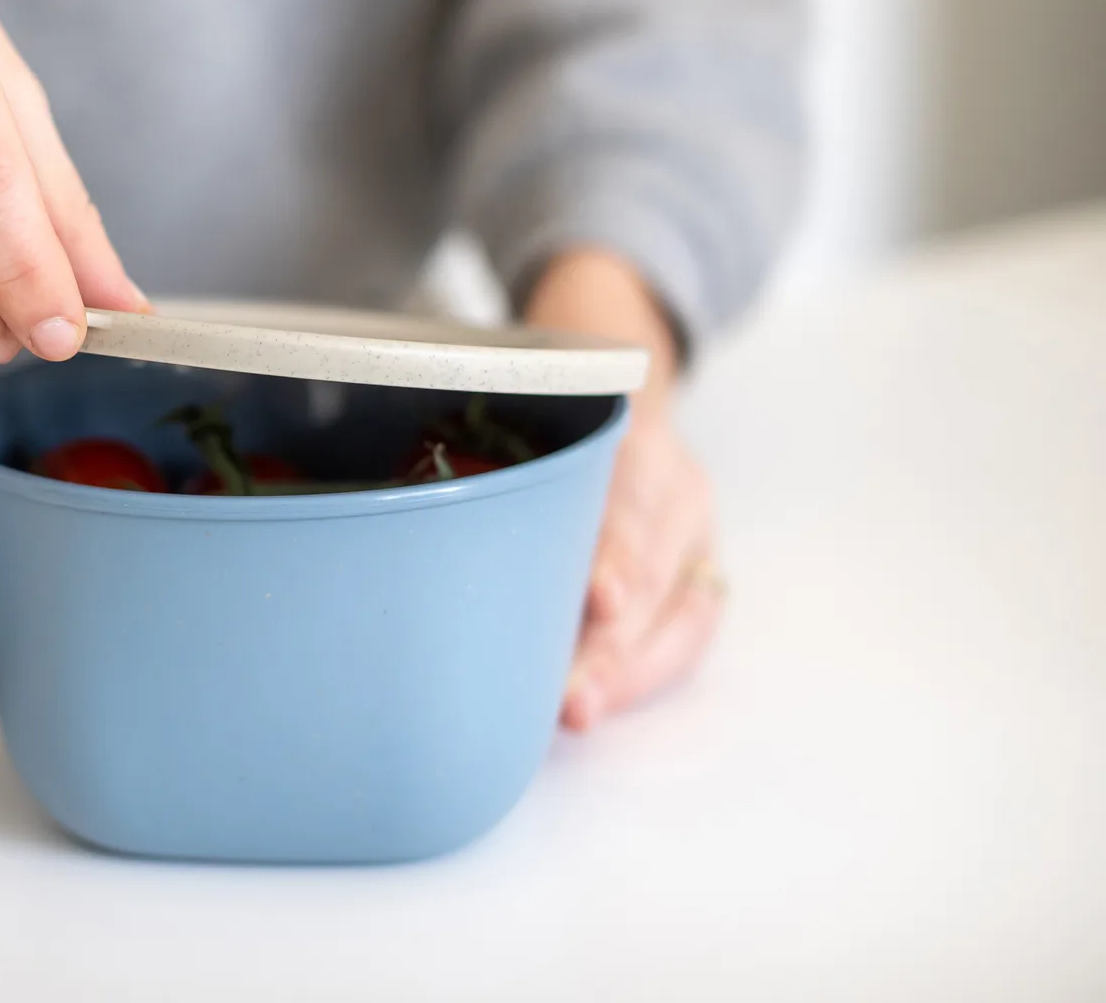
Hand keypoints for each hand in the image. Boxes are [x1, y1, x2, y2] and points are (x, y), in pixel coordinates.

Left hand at [524, 250, 724, 730]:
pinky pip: (687, 632)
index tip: (599, 602)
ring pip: (680, 612)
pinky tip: (605, 700)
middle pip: (653, 571)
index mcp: (632, 439)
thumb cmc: (554, 421)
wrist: (623, 392)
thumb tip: (406, 524)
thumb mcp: (525, 417)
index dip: (617, 552)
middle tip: (573, 700)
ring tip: (583, 711)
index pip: (630, 497)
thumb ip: (490, 466)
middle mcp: (675, 486)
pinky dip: (645, 672)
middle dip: (614, 645)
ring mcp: (695, 532)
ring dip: (629, 671)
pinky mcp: (699, 570)